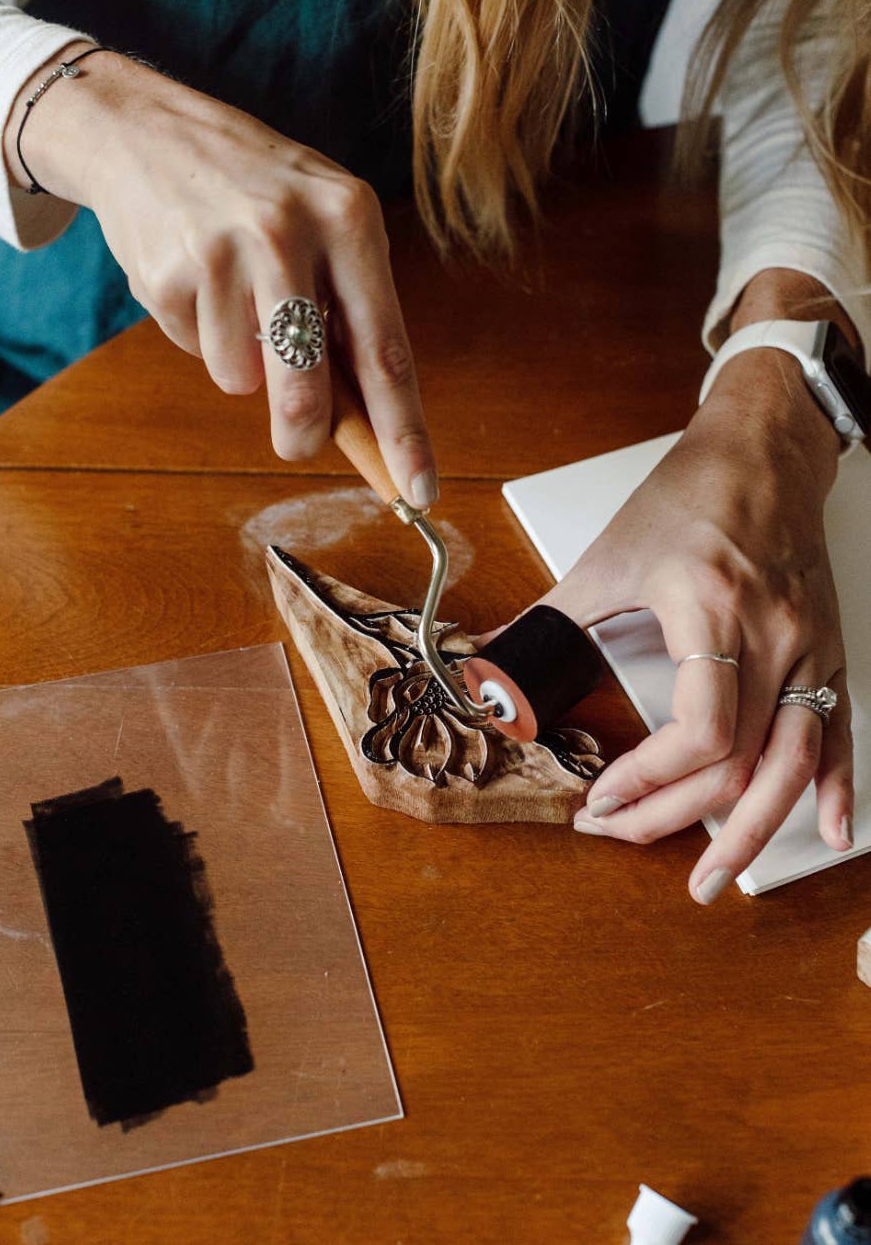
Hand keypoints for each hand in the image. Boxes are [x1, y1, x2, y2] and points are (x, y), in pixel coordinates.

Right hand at [3, 46, 437, 506]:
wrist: (146, 130)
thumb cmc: (258, 192)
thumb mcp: (324, 224)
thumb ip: (349, 311)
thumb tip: (369, 421)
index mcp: (349, 219)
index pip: (386, 350)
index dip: (404, 432)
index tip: (420, 491)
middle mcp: (290, 232)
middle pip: (306, 386)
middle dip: (302, 432)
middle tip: (298, 441)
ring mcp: (223, 251)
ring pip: (241, 378)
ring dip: (239, 362)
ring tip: (232, 296)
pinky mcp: (168, 272)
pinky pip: (194, 351)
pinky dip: (198, 334)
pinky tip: (196, 281)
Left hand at [533, 346, 853, 902]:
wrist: (765, 451)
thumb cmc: (693, 493)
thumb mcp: (610, 554)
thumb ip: (551, 618)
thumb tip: (491, 665)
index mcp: (713, 607)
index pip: (702, 730)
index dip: (650, 780)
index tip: (603, 795)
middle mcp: (771, 635)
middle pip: (740, 762)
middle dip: (676, 818)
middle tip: (624, 834)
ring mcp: (808, 647)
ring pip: (796, 763)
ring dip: (755, 831)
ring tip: (715, 876)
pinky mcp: (827, 650)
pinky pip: (840, 730)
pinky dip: (836, 785)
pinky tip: (826, 826)